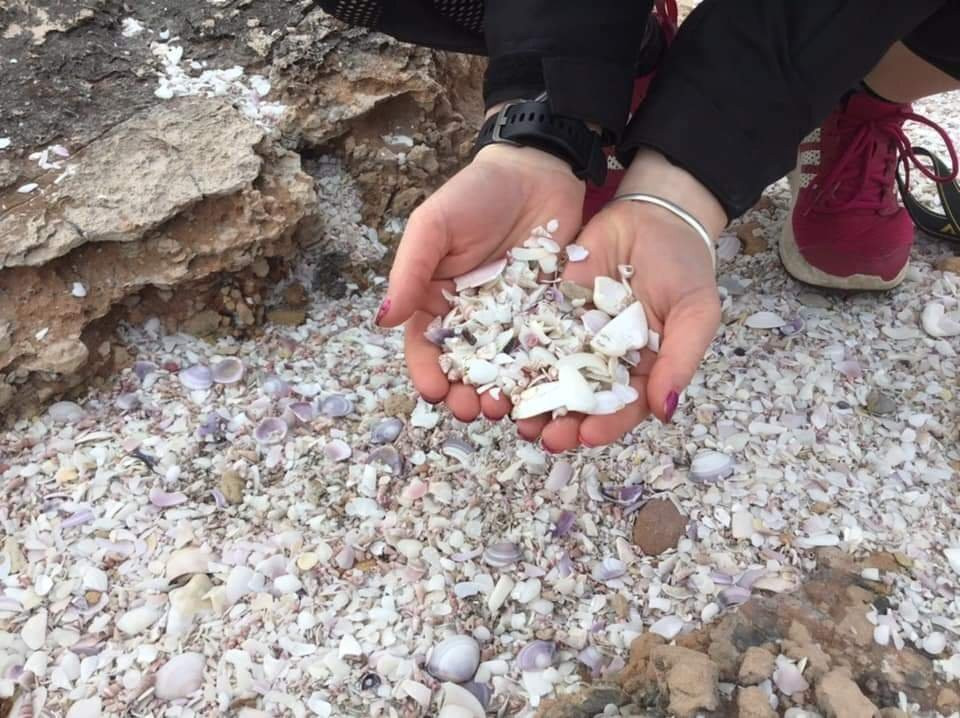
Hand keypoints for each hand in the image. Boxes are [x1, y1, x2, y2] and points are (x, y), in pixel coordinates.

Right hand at [376, 142, 584, 420]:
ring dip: (503, 393)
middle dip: (465, 393)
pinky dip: (542, 374)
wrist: (537, 170)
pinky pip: (545, 350)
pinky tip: (545, 392)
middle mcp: (473, 317)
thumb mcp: (433, 227)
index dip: (427, 372)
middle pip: (464, 366)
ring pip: (504, 367)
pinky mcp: (549, 314)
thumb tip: (383, 320)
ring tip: (509, 410)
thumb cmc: (475, 195)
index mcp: (437, 299)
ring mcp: (512, 319)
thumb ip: (410, 271)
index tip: (434, 393)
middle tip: (475, 411)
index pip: (425, 345)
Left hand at [517, 149, 726, 450]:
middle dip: (560, 422)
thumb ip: (681, 360)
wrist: (655, 215)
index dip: (606, 424)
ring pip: (548, 375)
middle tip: (541, 437)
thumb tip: (666, 411)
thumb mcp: (696, 313)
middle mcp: (602, 361)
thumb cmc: (684, 268)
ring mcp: (573, 336)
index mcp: (639, 371)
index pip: (622, 407)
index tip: (587, 437)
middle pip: (580, 401)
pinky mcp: (549, 310)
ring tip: (513, 414)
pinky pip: (529, 335)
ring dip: (531, 398)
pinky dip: (513, 354)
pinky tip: (497, 370)